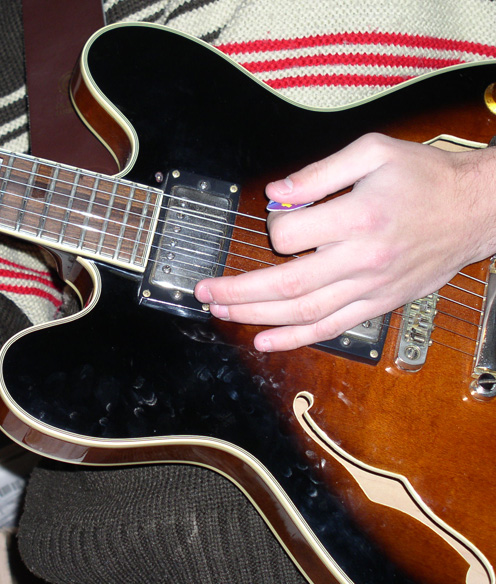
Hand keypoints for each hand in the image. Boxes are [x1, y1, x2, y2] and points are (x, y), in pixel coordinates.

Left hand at [194, 133, 495, 351]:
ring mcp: (371, 287)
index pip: (289, 234)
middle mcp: (362, 259)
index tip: (276, 214)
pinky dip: (295, 337)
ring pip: (304, 312)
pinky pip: (331, 328)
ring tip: (222, 313)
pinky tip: (265, 340)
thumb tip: (276, 192)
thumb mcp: (373, 152)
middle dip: (238, 291)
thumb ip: (319, 171)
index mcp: (358, 217)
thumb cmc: (426, 177)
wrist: (476, 209)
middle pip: (286, 284)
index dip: (271, 226)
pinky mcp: (379, 304)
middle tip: (205, 292)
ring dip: (256, 316)